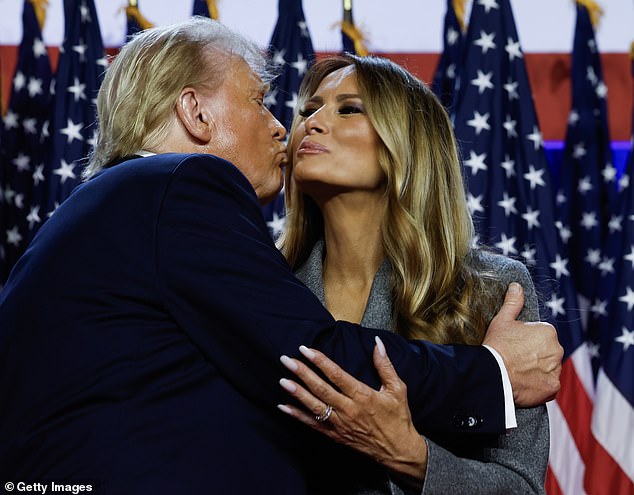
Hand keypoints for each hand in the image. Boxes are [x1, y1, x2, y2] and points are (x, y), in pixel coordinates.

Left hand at [277, 338, 426, 487]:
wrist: (399, 451)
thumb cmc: (398, 418)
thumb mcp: (397, 389)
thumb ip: (385, 365)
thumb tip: (377, 342)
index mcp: (363, 395)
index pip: (336, 375)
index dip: (320, 361)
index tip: (305, 349)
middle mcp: (349, 409)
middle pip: (321, 388)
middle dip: (302, 373)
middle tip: (286, 360)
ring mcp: (340, 424)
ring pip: (314, 406)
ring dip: (297, 393)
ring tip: (282, 380)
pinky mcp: (335, 436)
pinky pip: (313, 425)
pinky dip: (297, 416)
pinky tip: (284, 407)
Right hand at [483, 282, 562, 406]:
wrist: (494, 373)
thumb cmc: (497, 345)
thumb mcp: (502, 320)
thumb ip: (513, 302)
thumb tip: (517, 286)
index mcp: (548, 331)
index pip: (541, 336)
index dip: (527, 341)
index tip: (515, 346)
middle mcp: (557, 349)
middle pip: (547, 352)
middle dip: (535, 355)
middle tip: (516, 359)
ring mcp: (556, 370)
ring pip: (549, 369)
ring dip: (538, 371)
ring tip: (519, 372)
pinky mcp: (553, 387)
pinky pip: (549, 385)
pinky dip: (539, 385)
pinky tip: (525, 383)